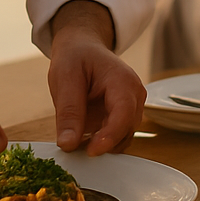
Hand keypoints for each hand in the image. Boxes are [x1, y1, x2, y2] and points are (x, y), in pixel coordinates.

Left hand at [47, 1, 145, 154]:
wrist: (83, 48)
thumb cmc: (75, 58)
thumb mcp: (65, 79)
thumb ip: (68, 112)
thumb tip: (67, 144)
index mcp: (123, 80)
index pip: (123, 114)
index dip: (109, 136)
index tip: (91, 152)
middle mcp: (134, 95)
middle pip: (126, 129)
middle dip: (104, 143)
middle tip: (76, 150)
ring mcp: (132, 106)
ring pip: (123, 137)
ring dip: (102, 144)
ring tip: (77, 140)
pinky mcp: (124, 116)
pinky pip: (117, 136)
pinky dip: (102, 142)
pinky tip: (83, 138)